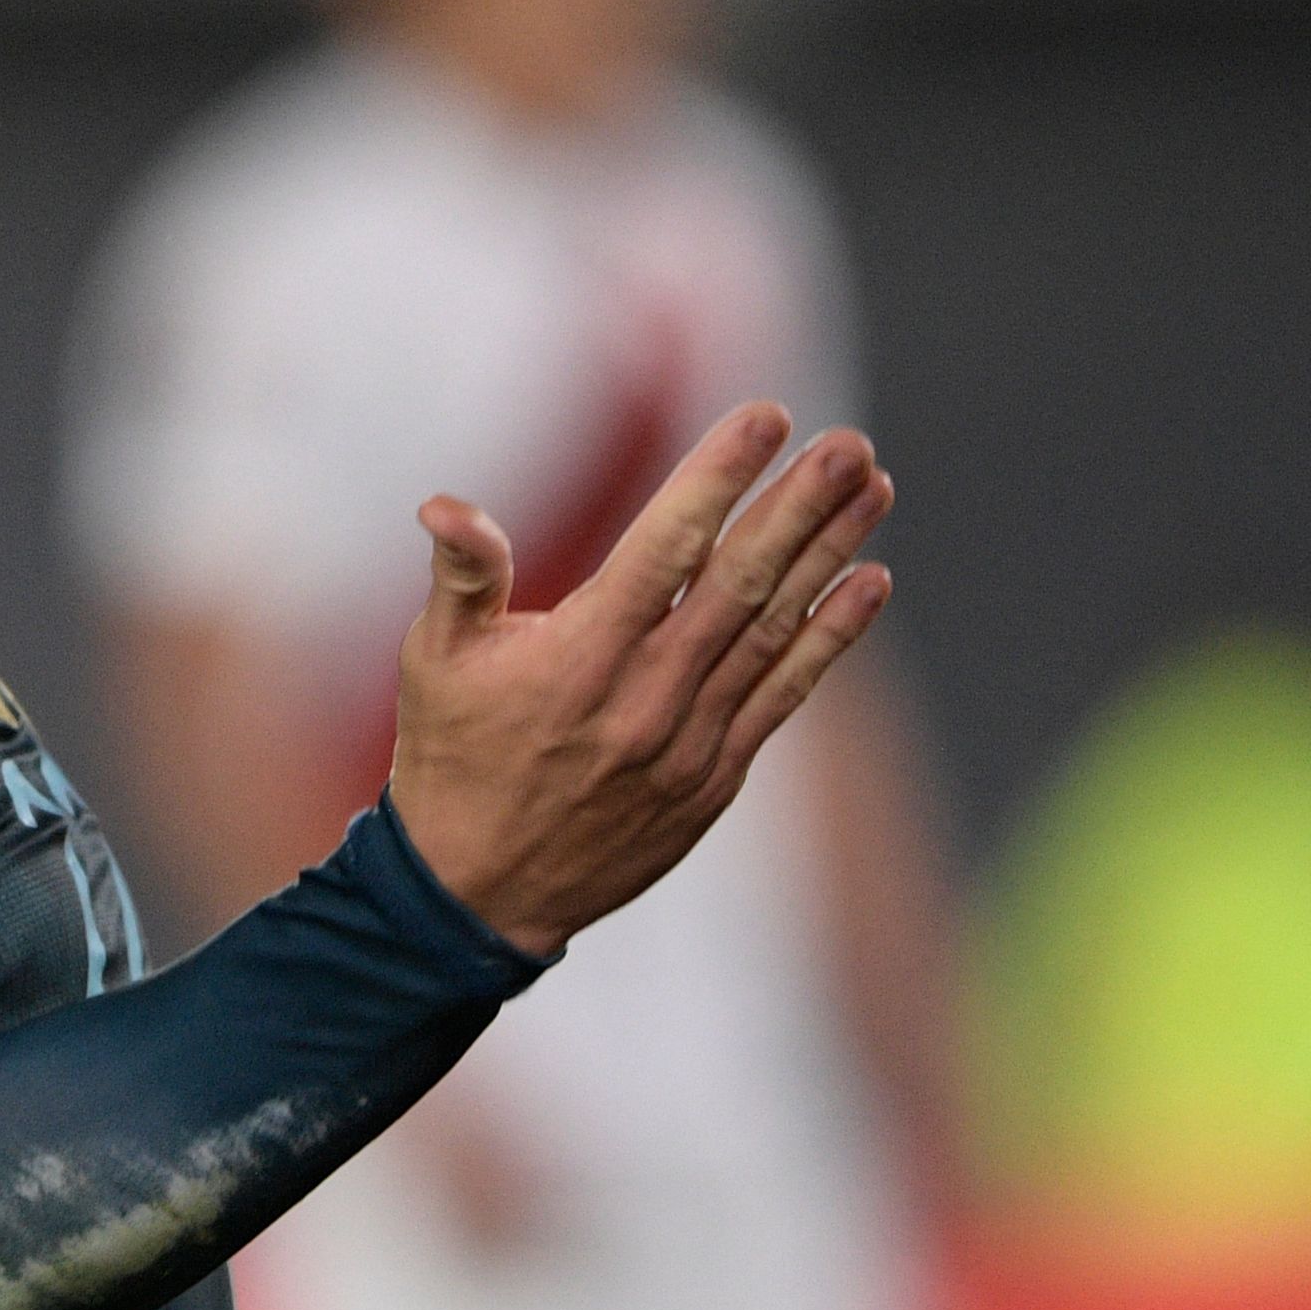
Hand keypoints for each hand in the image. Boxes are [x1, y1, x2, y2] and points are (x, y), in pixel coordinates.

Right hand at [387, 403, 894, 954]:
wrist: (482, 893)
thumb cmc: (453, 755)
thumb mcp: (436, 659)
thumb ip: (462, 575)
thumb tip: (447, 503)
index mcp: (578, 656)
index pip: (665, 549)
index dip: (719, 478)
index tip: (767, 416)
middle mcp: (645, 696)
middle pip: (739, 584)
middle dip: (800, 506)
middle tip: (849, 443)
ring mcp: (688, 741)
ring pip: (774, 632)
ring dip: (830, 554)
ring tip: (874, 488)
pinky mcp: (714, 778)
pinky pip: (785, 697)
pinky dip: (831, 639)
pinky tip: (872, 583)